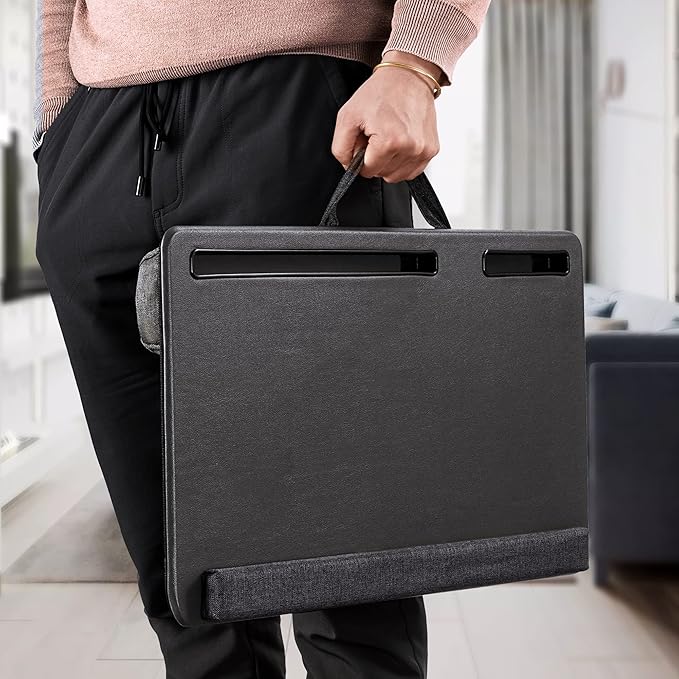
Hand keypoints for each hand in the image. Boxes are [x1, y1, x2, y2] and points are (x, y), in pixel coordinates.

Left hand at [331, 51, 440, 182]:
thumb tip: (349, 167)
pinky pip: (412, 171)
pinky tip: (400, 144)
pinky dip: (403, 162)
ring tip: (390, 138)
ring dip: (389, 162)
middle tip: (377, 135)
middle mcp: (410, 148)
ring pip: (397, 176)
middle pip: (382, 174)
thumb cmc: (381, 92)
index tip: (366, 139)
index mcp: (389, 142)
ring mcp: (423, 151)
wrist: (408, 76)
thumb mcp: (347, 116)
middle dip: (375, 158)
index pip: (367, 171)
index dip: (362, 157)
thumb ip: (341, 148)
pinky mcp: (432, 150)